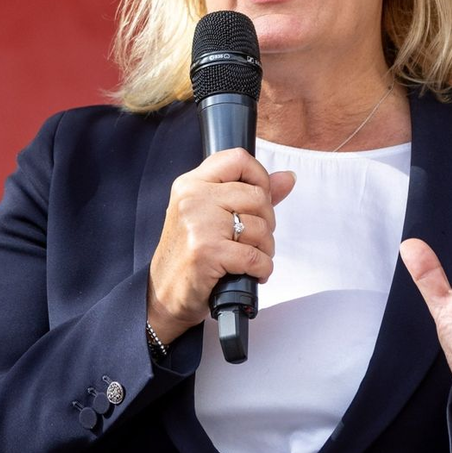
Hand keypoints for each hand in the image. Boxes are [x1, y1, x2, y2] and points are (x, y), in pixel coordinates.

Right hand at [147, 148, 294, 346]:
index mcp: (191, 184)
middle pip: (256, 196)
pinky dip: (262, 270)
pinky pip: (256, 257)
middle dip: (266, 222)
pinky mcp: (207, 251)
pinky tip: (251, 273)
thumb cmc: (189, 253)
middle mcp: (193, 198)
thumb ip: (250, 193)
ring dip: (265, 250)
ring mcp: (199, 224)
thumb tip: (288, 177)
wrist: (163, 293)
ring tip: (249, 258)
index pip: (237, 159)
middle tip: (252, 239)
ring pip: (260, 228)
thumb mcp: (210, 215)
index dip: (259, 177)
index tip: (259, 198)